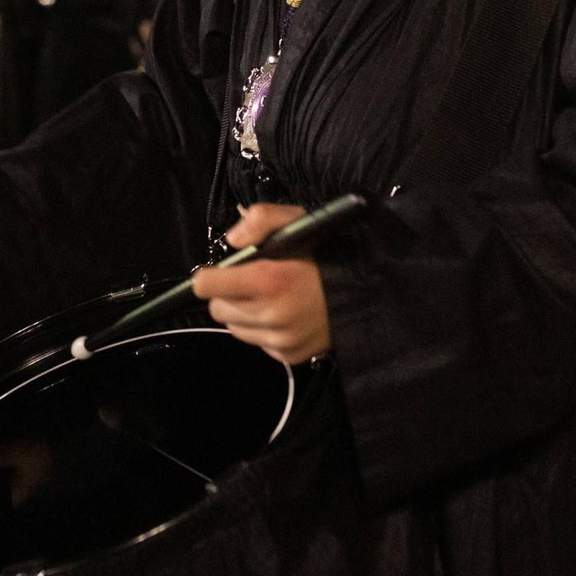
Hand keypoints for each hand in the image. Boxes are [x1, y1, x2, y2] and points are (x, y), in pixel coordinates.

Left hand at [192, 203, 330, 364]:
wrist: (369, 291)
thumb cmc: (329, 253)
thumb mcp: (298, 221)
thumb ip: (260, 220)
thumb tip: (231, 240)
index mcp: (268, 280)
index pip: (206, 287)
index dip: (209, 275)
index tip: (221, 270)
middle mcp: (271, 315)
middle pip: (217, 309)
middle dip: (226, 294)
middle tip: (250, 282)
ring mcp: (280, 340)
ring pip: (234, 328)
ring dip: (243, 313)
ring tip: (270, 298)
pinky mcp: (288, 355)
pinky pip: (257, 343)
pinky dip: (262, 330)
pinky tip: (284, 314)